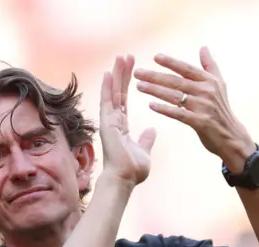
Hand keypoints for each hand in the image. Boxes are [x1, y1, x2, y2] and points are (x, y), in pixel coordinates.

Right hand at [99, 55, 156, 186]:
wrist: (125, 179)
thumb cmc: (133, 170)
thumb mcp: (144, 151)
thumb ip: (146, 140)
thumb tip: (151, 130)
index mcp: (121, 126)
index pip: (124, 100)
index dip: (128, 84)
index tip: (132, 69)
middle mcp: (113, 121)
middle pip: (118, 92)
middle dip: (122, 73)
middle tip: (126, 55)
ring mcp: (109, 121)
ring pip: (112, 93)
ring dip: (116, 75)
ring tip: (120, 57)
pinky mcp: (107, 124)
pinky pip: (107, 102)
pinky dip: (107, 87)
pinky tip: (109, 72)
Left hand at [134, 47, 252, 171]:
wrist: (231, 136)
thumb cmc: (221, 110)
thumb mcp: (219, 85)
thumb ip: (210, 66)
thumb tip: (203, 47)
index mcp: (209, 81)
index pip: (186, 69)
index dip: (171, 63)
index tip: (155, 57)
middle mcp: (206, 92)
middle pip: (176, 81)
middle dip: (155, 76)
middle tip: (137, 72)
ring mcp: (203, 107)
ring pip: (175, 96)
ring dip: (155, 90)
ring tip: (139, 86)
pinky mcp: (200, 122)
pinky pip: (178, 113)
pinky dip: (164, 109)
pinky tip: (151, 105)